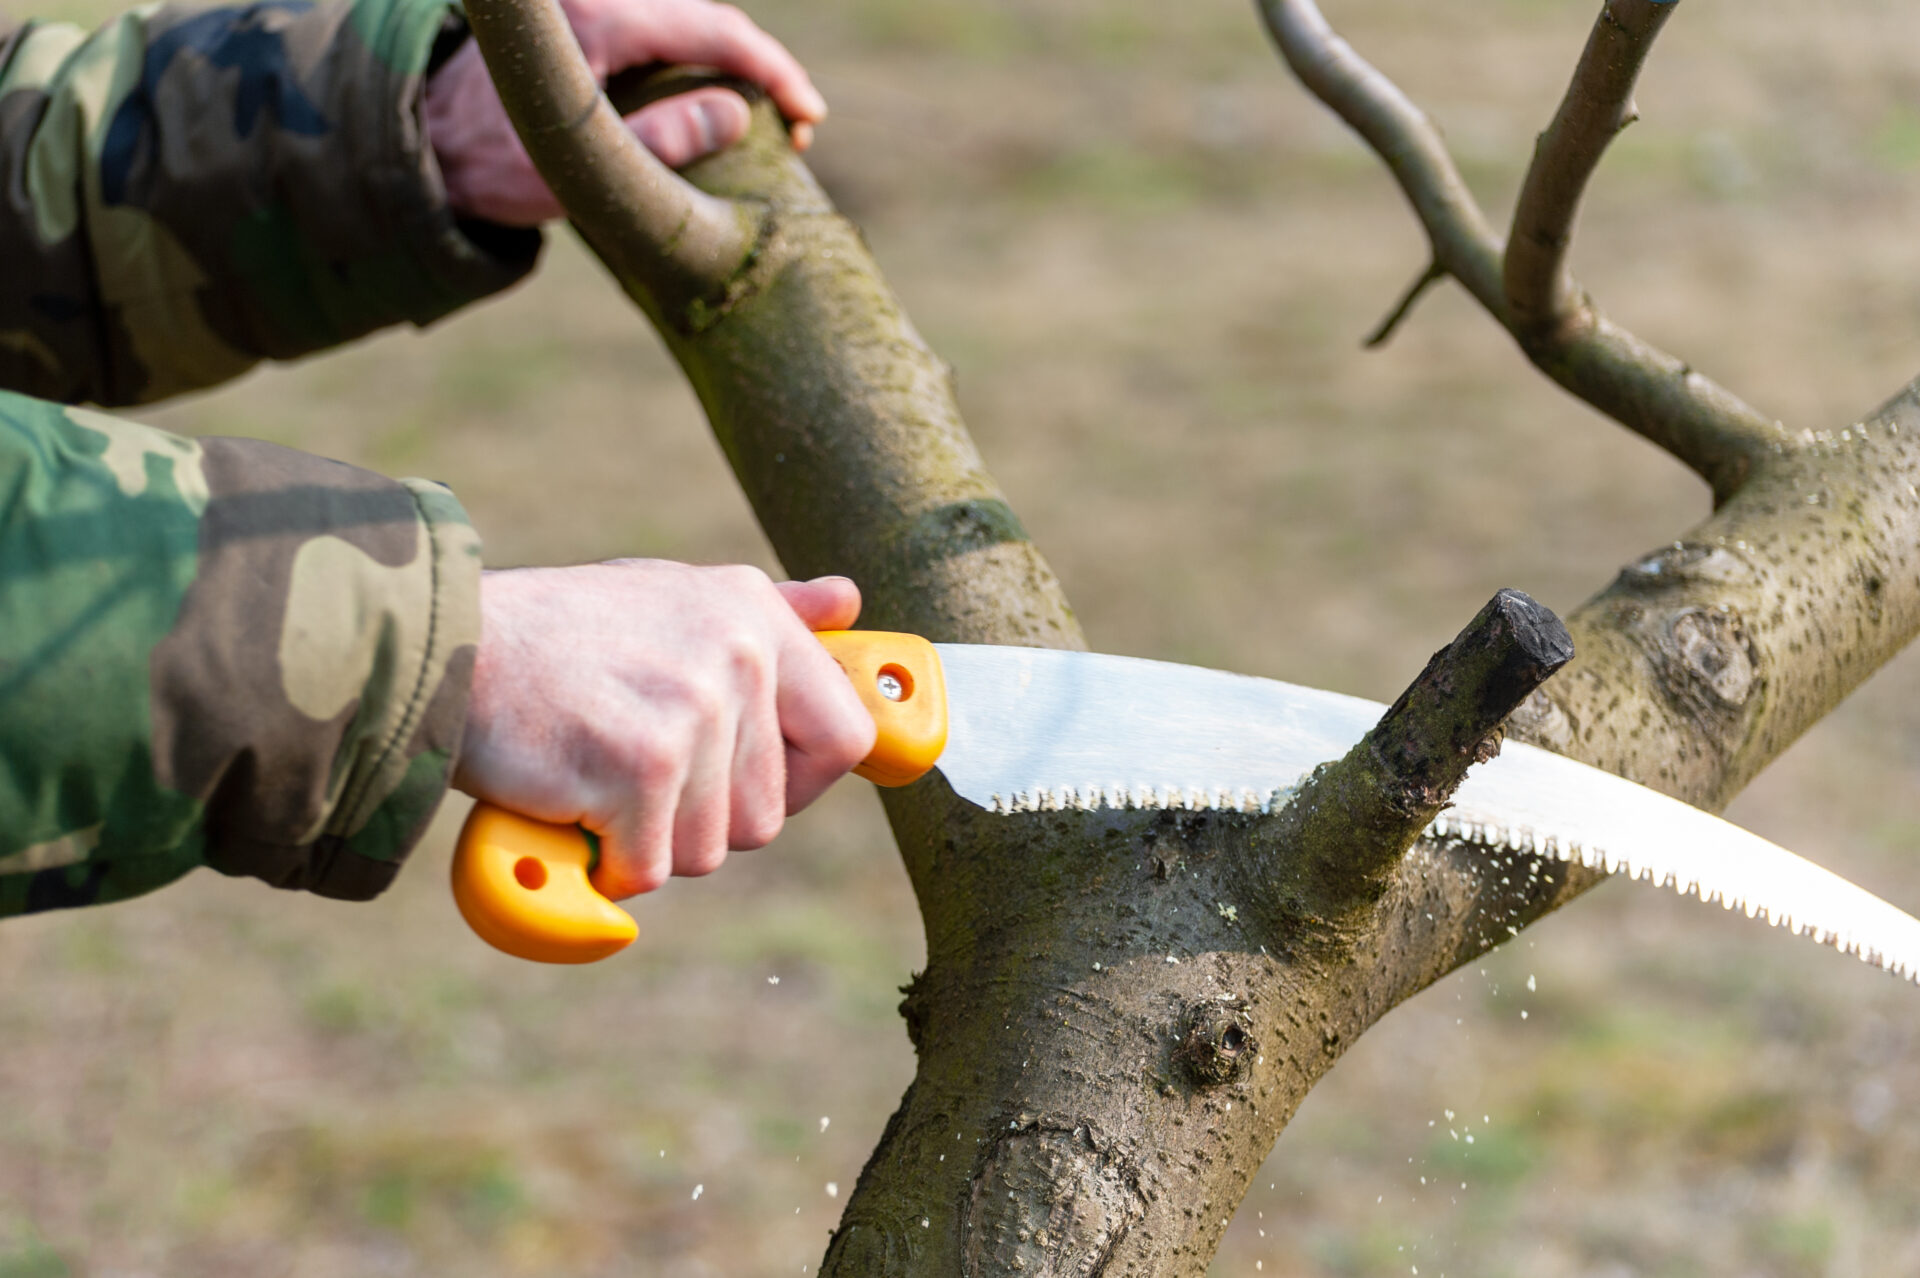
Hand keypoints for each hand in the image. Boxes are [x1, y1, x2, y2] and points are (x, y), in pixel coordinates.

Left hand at [425, 0, 827, 226]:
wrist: (430, 148)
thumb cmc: (497, 167)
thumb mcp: (583, 172)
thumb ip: (662, 141)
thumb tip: (739, 113)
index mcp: (598, 21)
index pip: (714, 30)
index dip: (774, 71)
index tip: (810, 115)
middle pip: (707, 17)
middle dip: (762, 67)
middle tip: (801, 125)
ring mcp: (589, 4)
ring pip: (686, 19)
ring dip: (733, 61)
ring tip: (767, 115)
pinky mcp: (585, 21)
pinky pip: (659, 27)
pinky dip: (699, 57)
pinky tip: (718, 95)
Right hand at [452, 561, 875, 898]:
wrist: (446, 646)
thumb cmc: (558, 634)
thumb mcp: (672, 597)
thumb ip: (767, 612)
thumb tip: (848, 602)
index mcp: (754, 615)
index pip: (846, 738)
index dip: (803, 784)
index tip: (746, 785)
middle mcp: (739, 654)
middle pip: (768, 816)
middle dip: (700, 819)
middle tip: (632, 769)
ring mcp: (692, 710)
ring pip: (708, 849)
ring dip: (647, 841)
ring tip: (594, 773)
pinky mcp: (640, 765)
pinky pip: (648, 867)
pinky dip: (602, 860)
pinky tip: (567, 803)